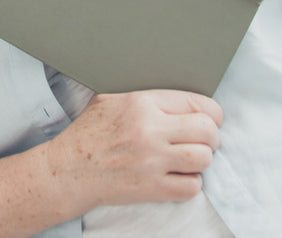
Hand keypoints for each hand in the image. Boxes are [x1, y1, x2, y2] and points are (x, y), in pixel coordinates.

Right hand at [46, 90, 221, 209]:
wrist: (70, 169)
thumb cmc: (90, 132)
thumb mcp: (111, 98)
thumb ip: (144, 94)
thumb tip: (174, 95)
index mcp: (142, 102)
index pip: (196, 102)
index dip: (211, 112)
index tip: (211, 119)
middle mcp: (151, 130)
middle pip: (207, 130)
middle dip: (212, 136)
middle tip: (205, 140)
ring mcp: (152, 161)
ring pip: (203, 158)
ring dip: (202, 160)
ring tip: (192, 158)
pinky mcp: (152, 188)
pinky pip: (191, 187)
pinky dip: (191, 183)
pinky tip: (180, 176)